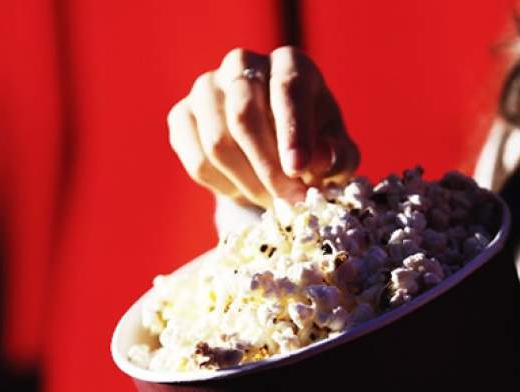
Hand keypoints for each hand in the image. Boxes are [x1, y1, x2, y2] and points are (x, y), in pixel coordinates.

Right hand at [167, 46, 359, 209]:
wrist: (271, 147)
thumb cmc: (312, 143)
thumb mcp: (336, 150)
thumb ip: (337, 155)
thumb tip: (320, 159)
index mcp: (288, 62)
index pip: (286, 87)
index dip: (292, 131)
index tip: (299, 169)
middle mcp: (242, 63)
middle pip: (243, 115)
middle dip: (268, 167)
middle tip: (290, 200)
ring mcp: (205, 87)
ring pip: (217, 142)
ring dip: (248, 182)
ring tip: (272, 199)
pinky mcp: (181, 116)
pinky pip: (197, 161)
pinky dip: (223, 186)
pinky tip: (244, 187)